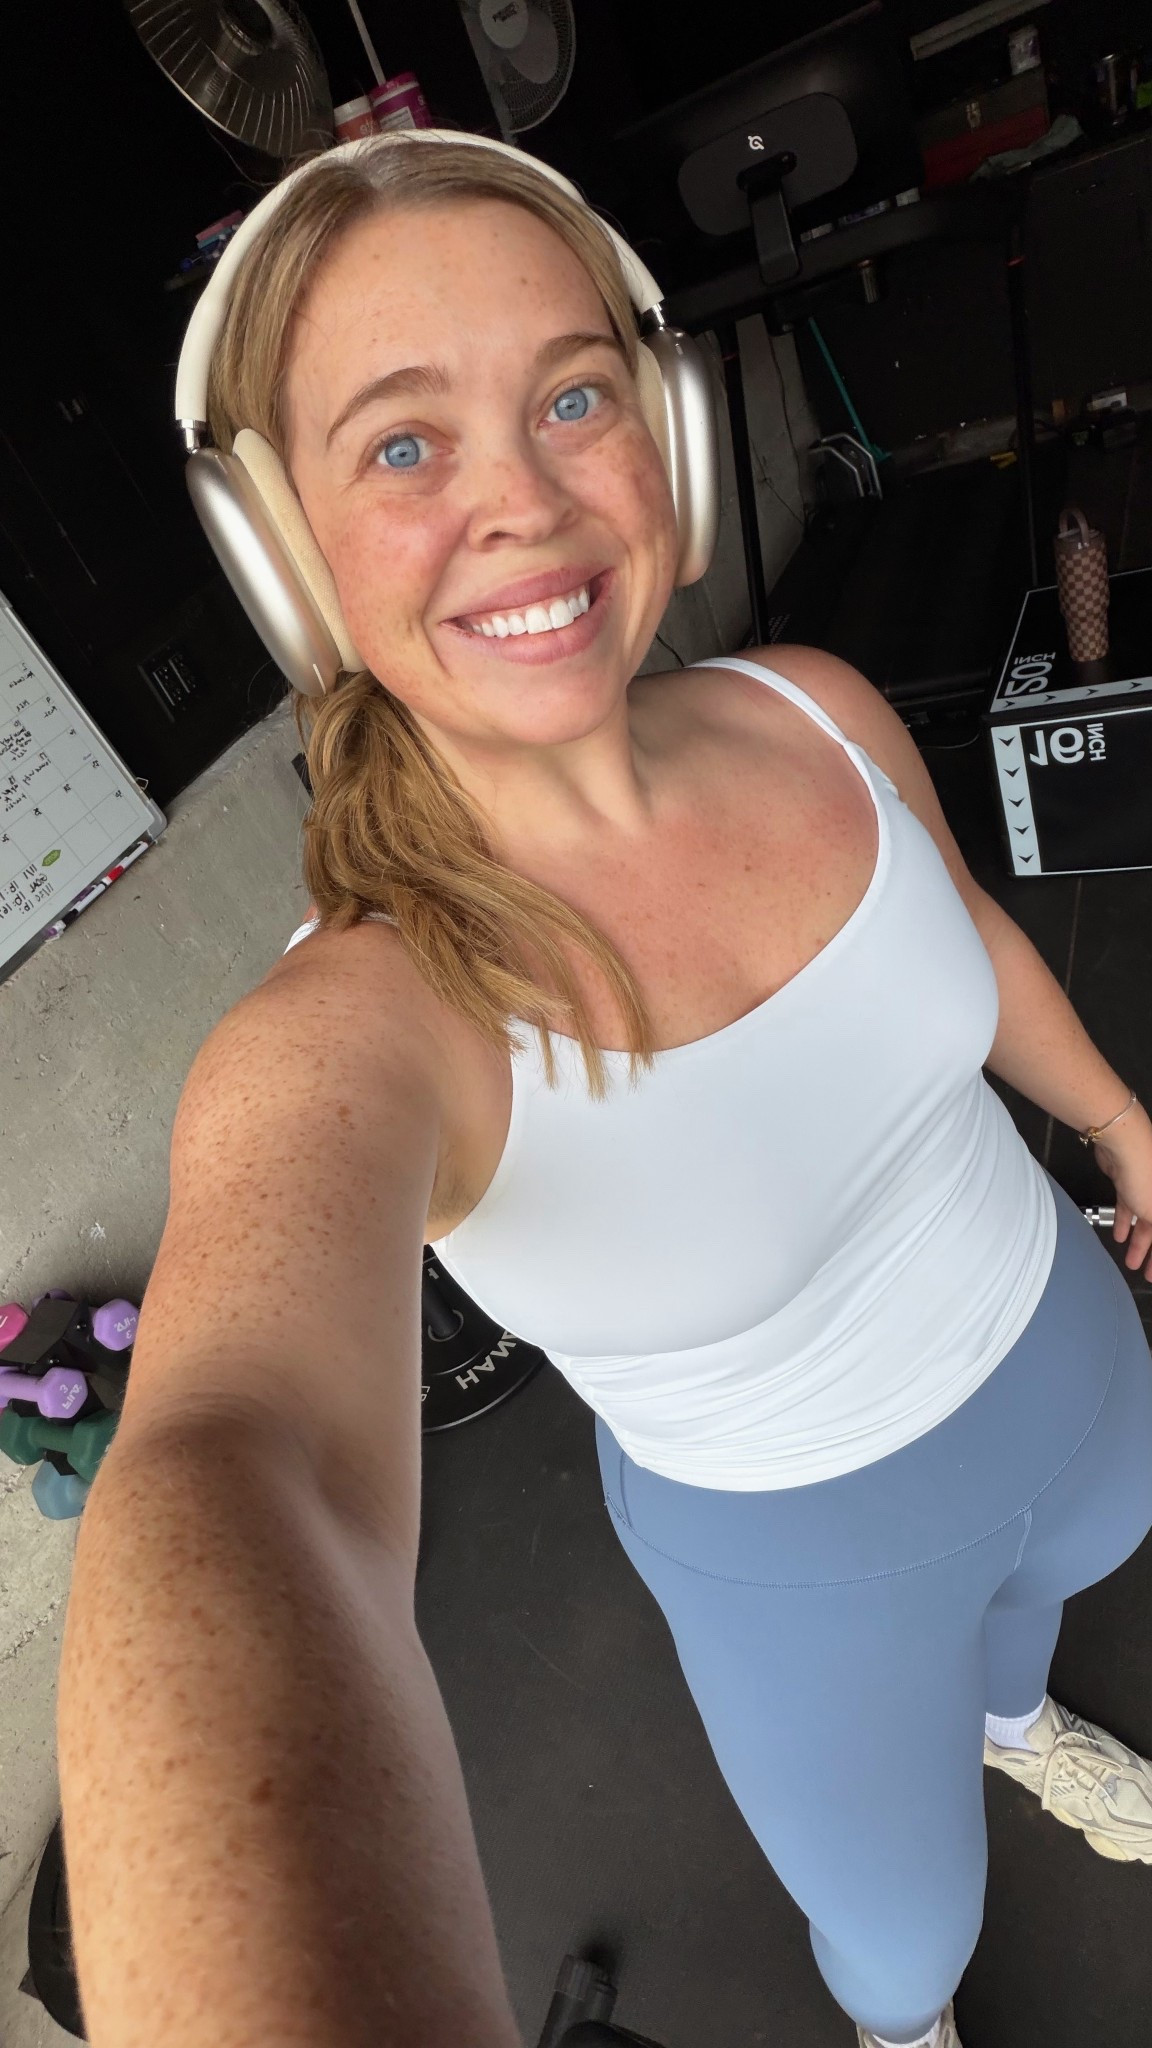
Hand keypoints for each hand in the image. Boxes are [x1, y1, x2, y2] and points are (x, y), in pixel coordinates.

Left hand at [1092, 1103, 1151, 1280]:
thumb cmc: (1147, 1176)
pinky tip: (1120, 1237)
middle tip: (1146, 1274)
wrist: (1123, 1144)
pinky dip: (1126, 1223)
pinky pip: (1130, 1209)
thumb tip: (1151, 1233)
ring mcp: (1148, 1189)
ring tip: (1131, 1262)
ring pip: (1146, 1221)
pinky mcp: (1129, 1183)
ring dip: (1139, 1242)